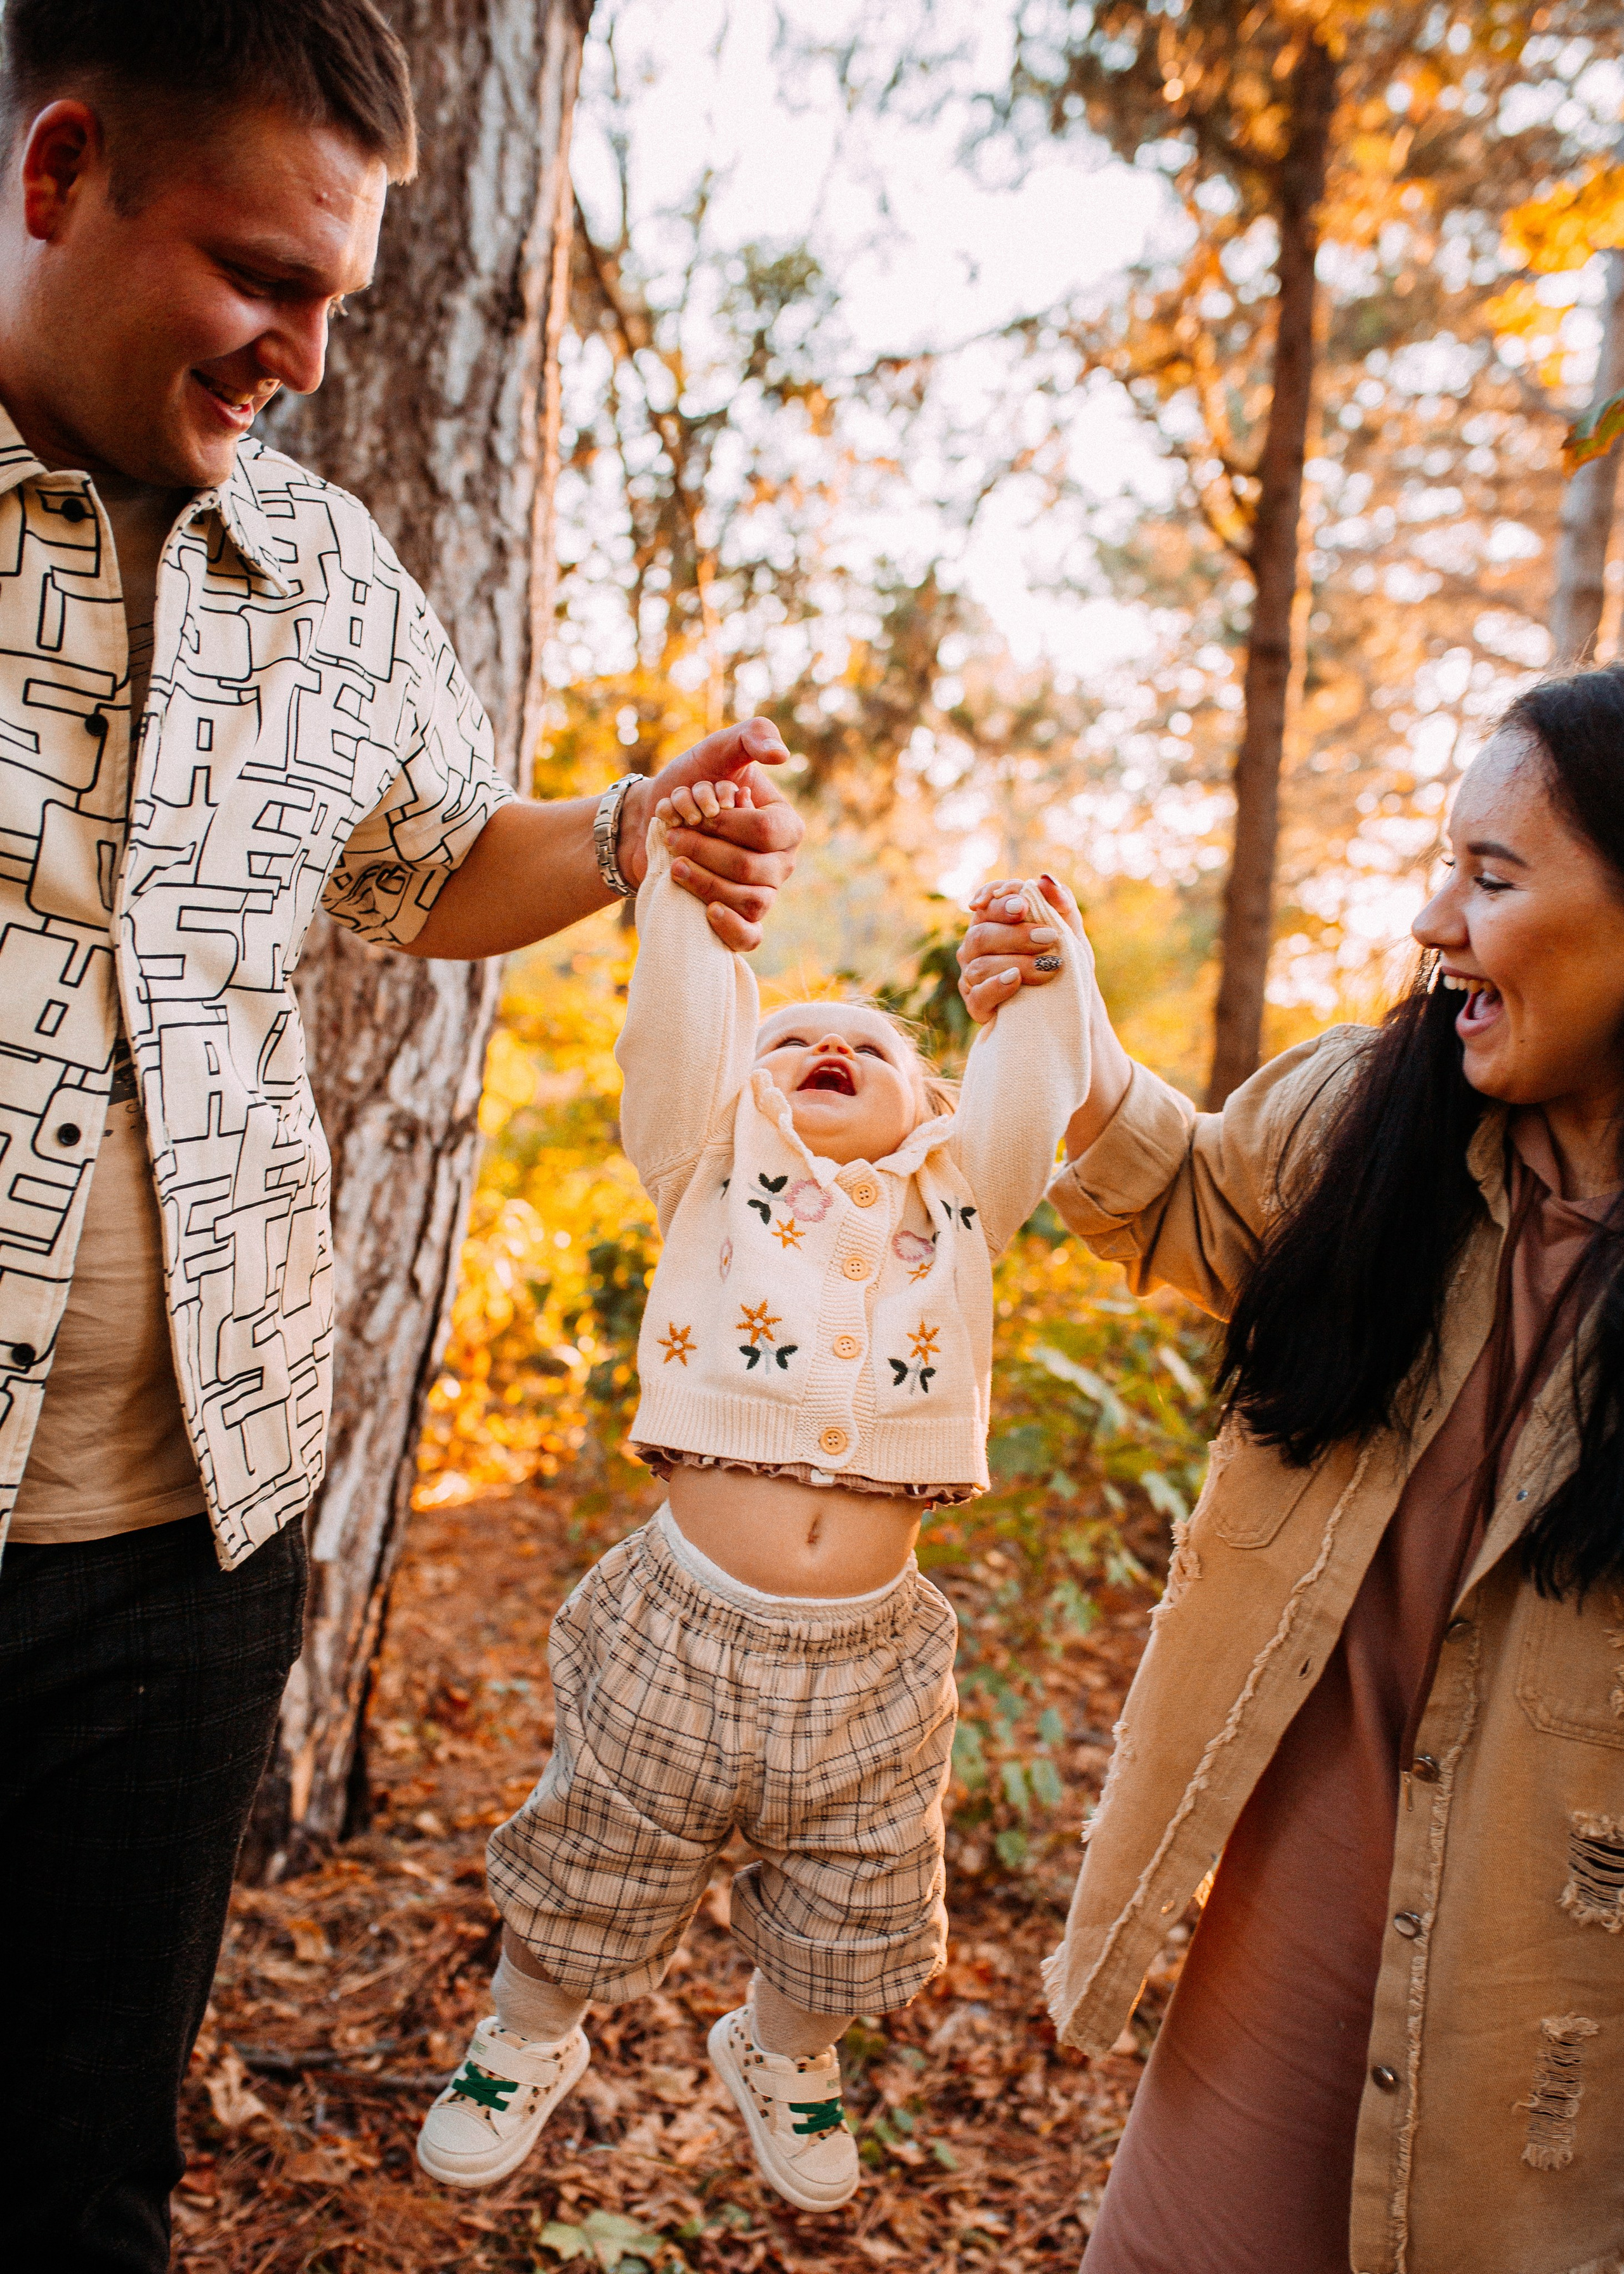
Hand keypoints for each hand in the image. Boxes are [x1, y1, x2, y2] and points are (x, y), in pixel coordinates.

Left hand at [623, 717, 802, 950]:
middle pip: (754, 868)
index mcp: (785, 824)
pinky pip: (750, 938)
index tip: (696, 810)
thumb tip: (782, 755)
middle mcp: (780, 863)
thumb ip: (751, 737)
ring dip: (706, 882)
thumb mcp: (717, 750)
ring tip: (675, 864)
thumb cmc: (688, 783)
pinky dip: (730, 928)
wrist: (652, 821)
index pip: (768, 831)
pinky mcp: (740, 920)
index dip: (728, 824)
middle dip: (706, 851)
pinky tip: (707, 911)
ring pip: (750, 902)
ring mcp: (763, 894)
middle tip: (675, 836)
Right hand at [958, 873, 1087, 1023]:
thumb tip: (1046, 880)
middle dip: (1016, 936)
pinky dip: (996, 986)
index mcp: (993, 921)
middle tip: (1050, 939)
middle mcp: (976, 946)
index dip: (1000, 904)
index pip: (985, 904)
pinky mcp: (977, 1005)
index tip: (1024, 906)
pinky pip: (978, 996)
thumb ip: (1060, 904)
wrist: (1072, 1004)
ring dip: (1017, 963)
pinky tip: (1015, 980)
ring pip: (980, 965)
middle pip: (981, 934)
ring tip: (1049, 966)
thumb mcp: (1069, 931)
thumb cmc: (1065, 961)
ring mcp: (973, 976)